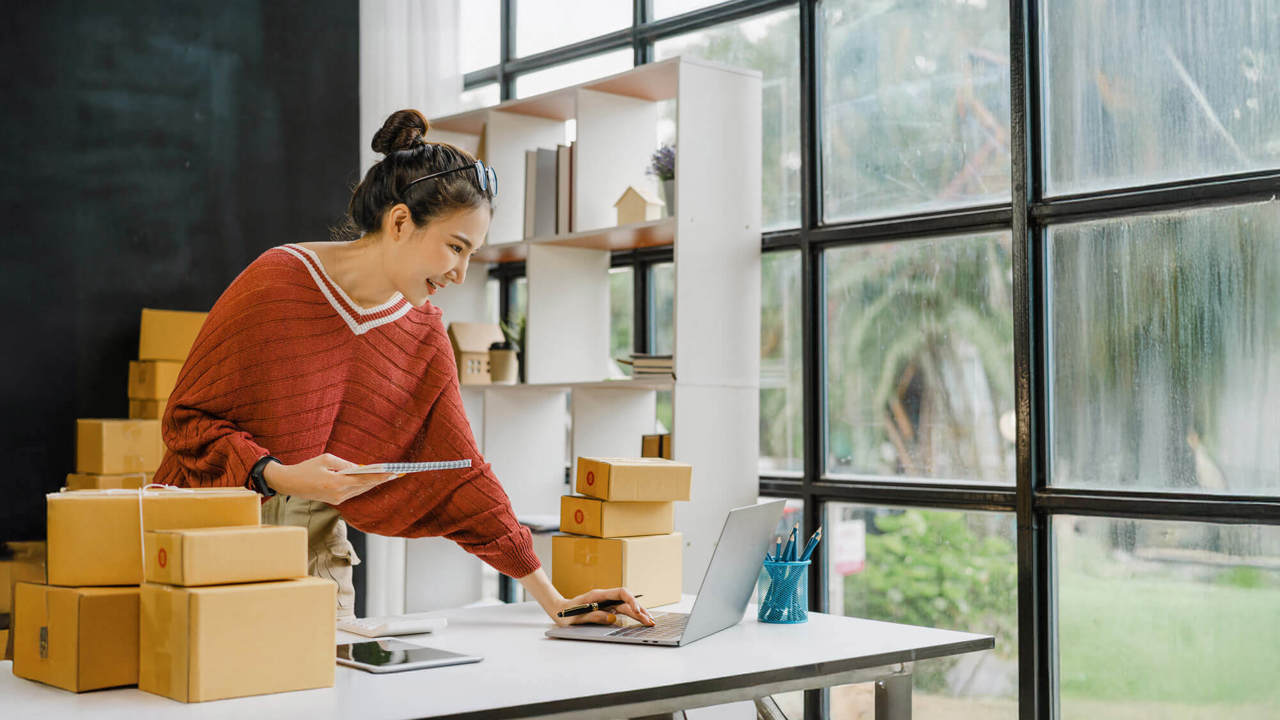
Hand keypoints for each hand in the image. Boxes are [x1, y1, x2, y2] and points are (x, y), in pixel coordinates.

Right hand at [261, 453, 399, 504]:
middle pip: (365, 486)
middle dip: (381, 479)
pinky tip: (372, 480)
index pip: (363, 480)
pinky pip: (353, 492)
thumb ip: (345, 464)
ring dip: (373, 483)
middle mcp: (339, 495)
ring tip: (389, 476)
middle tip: (397, 473)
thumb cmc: (307, 467)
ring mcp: (337, 500)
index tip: (393, 472)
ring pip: (360, 490)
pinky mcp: (335, 501)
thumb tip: (361, 468)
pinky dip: (363, 486)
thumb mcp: (327, 459)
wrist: (289, 483)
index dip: (380, 476)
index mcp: (336, 484)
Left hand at [553, 587, 654, 627]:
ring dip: (638, 613)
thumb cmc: (565, 613)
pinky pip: (622, 610)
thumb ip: (594, 616)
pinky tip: (640, 619)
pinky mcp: (606, 609)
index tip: (637, 610)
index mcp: (598, 595)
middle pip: (626, 601)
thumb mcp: (577, 617)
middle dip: (639, 610)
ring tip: (649, 621)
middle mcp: (604, 597)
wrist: (558, 610)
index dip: (631, 600)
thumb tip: (613, 618)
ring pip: (626, 606)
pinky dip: (631, 615)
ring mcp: (606, 603)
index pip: (620, 593)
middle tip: (649, 621)